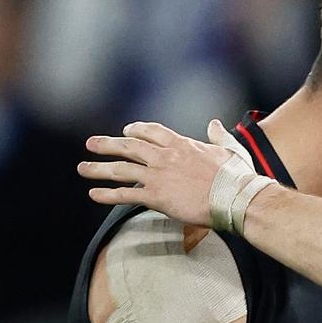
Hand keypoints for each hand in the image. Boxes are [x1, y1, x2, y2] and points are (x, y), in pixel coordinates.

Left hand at [80, 120, 245, 227]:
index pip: (151, 131)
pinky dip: (108, 195)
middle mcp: (165, 156)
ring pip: (121, 169)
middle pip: (129, 146)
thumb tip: (215, 124)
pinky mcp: (156, 197)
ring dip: (99, 168)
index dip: (137, 130)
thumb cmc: (237, 177)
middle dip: (107, 144)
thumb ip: (219, 136)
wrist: (236, 198)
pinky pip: (125, 194)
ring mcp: (158, 176)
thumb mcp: (230, 150)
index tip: (127, 130)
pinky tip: (94, 194)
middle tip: (91, 143)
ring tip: (83, 168)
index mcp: (182, 144)